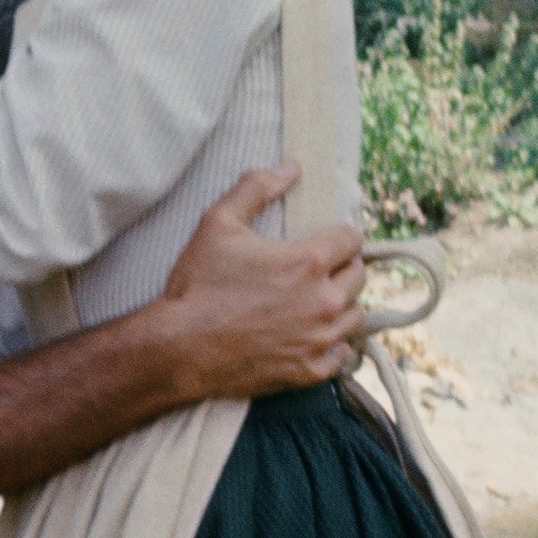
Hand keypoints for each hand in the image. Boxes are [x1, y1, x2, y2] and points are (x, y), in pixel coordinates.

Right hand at [152, 165, 366, 397]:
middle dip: (342, 268)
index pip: (352, 239)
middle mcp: (324, 300)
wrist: (179, 347)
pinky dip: (334, 345)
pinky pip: (343, 355)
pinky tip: (316, 336)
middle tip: (320, 270)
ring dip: (342, 305)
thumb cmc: (198, 284)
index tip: (326, 240)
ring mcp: (319, 339)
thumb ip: (256, 188)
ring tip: (319, 302)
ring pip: (356, 316)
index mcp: (308, 261)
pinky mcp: (310, 371)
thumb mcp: (218, 223)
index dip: (339, 235)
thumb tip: (291, 167)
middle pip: (359, 276)